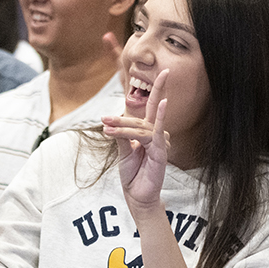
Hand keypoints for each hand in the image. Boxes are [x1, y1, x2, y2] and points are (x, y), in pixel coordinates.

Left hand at [105, 68, 170, 212]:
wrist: (137, 196)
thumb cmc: (133, 174)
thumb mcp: (123, 153)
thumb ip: (121, 136)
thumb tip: (112, 122)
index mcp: (148, 132)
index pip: (150, 107)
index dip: (157, 88)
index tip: (162, 71)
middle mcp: (156, 134)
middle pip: (141, 118)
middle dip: (122, 118)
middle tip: (103, 119)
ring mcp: (160, 142)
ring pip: (140, 128)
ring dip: (123, 129)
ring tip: (106, 131)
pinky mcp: (161, 152)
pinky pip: (156, 133)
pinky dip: (162, 117)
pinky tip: (165, 103)